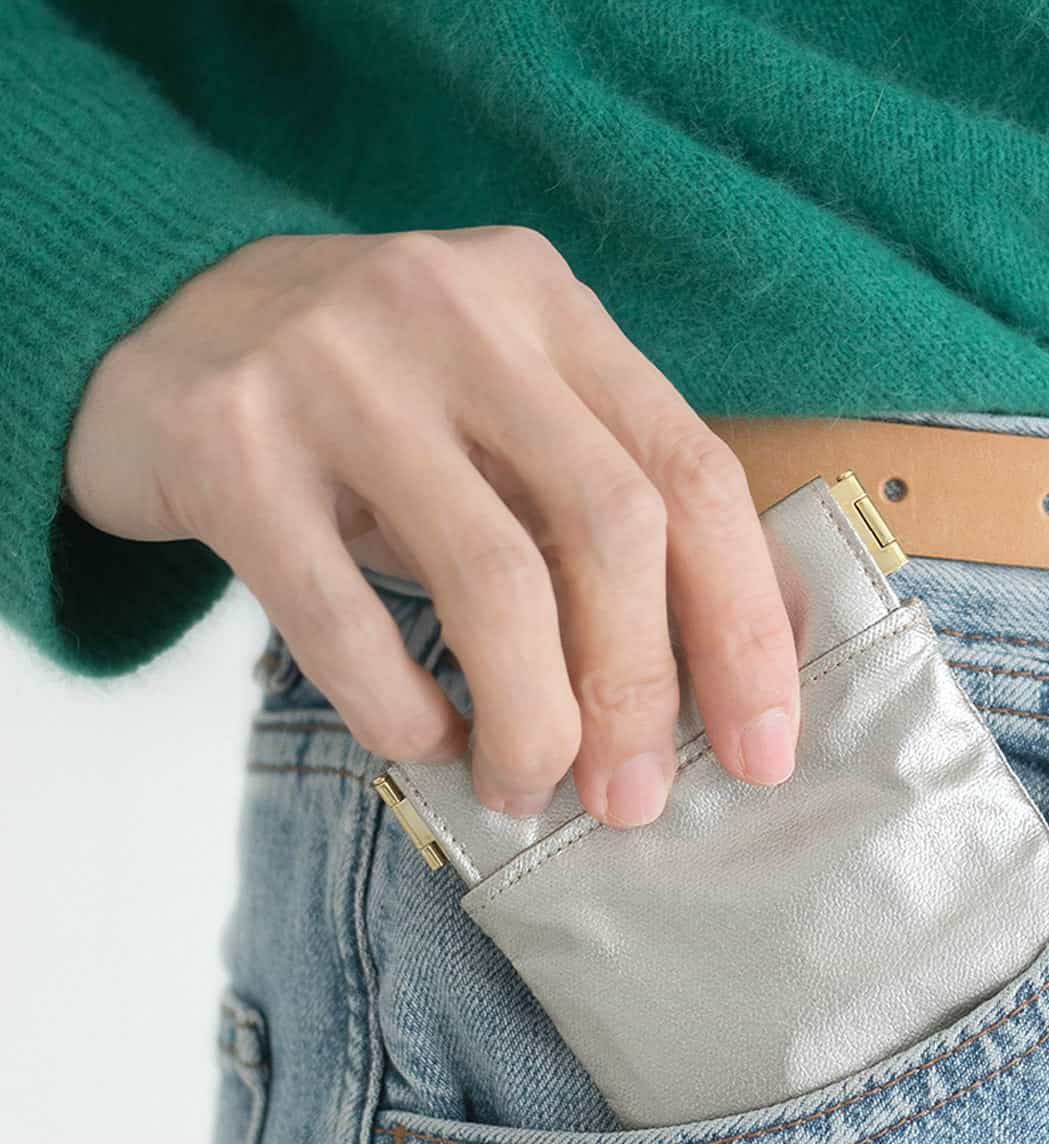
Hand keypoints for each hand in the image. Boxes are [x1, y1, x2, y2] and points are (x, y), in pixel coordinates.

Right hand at [65, 228, 800, 825]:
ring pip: (492, 581)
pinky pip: (344, 622)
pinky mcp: (229, 446)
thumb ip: (618, 499)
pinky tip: (427, 742)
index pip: (692, 472)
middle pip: (610, 525)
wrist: (153, 328)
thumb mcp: (507, 414)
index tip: (762, 749)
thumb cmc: (376, 404)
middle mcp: (454, 314)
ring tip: (525, 787)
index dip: (744, 625)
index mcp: (548, 305)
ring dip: (532, 722)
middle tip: (633, 800)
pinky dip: (405, 714)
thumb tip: (754, 647)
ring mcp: (335, 369)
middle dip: (641, 691)